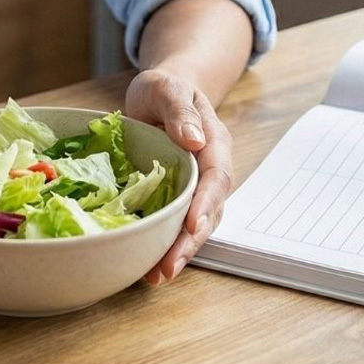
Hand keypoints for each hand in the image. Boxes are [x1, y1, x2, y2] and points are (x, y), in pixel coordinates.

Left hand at [125, 67, 233, 284]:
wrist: (162, 92)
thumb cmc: (164, 87)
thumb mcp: (166, 87)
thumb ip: (179, 109)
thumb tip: (194, 139)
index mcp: (213, 144)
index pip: (216, 178)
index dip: (206, 204)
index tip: (193, 226)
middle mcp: (210, 170)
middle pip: (209, 211)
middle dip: (190, 242)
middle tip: (168, 267)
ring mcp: (195, 187)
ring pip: (195, 225)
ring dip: (179, 252)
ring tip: (157, 276)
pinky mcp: (177, 197)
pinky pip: (176, 224)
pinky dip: (165, 245)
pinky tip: (147, 267)